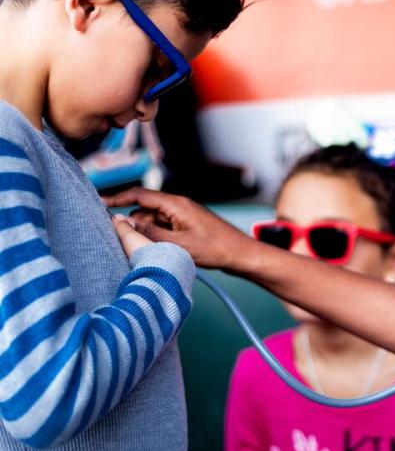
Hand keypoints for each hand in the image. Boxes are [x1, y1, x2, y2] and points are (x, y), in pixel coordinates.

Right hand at [103, 188, 255, 269]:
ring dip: (142, 233)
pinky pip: (163, 228)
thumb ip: (150, 233)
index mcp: (176, 204)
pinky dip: (153, 237)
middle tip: (111, 237)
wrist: (241, 255)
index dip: (117, 198)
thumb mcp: (178, 244)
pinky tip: (149, 251)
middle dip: (129, 223)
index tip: (98, 202)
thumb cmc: (216, 248)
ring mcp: (182, 216)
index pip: (139, 195)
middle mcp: (178, 206)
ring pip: (152, 222)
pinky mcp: (186, 227)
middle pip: (144, 210)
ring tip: (132, 249)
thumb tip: (124, 223)